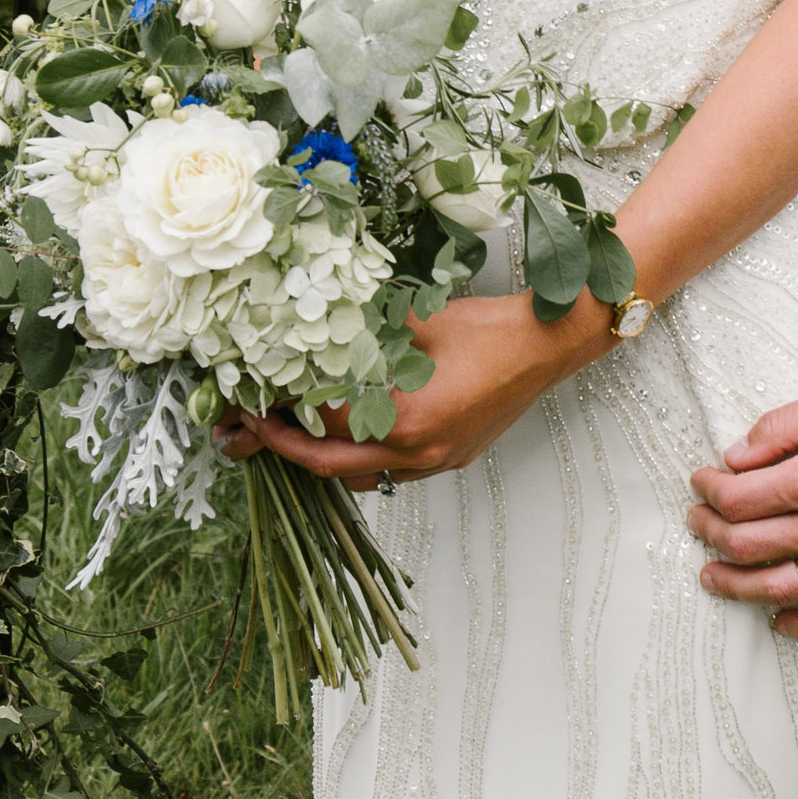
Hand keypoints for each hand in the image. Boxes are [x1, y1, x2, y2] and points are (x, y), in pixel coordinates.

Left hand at [216, 290, 599, 487]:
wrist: (548, 345)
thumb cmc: (488, 329)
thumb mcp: (416, 322)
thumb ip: (364, 334)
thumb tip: (314, 329)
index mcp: (405, 420)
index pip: (323, 424)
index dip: (281, 412)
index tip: (250, 396)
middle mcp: (417, 453)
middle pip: (331, 465)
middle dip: (284, 448)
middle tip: (249, 429)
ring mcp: (435, 462)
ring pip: (360, 476)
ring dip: (322, 457)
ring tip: (290, 433)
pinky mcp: (449, 459)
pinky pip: (390, 471)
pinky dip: (360, 456)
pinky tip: (347, 432)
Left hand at [686, 375, 797, 640]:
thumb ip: (782, 427)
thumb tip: (736, 456)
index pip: (740, 499)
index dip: (710, 491)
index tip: (701, 482)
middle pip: (749, 544)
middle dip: (711, 533)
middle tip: (697, 522)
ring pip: (780, 588)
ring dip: (736, 585)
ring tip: (712, 576)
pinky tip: (779, 620)